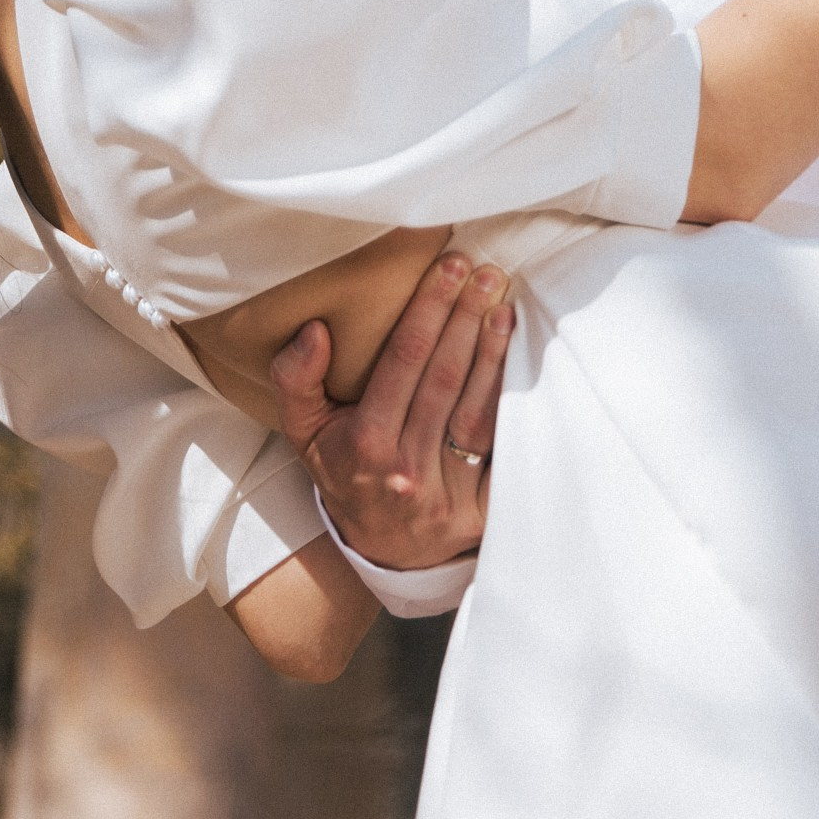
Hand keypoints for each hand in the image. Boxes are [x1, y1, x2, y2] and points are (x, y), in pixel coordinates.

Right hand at [269, 250, 513, 572]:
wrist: (382, 550)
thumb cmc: (345, 471)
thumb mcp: (304, 431)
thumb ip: (295, 379)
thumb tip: (315, 330)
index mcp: (366, 446)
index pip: (404, 363)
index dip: (429, 311)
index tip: (449, 268)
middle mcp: (408, 470)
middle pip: (444, 380)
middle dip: (466, 319)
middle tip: (486, 272)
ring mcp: (448, 494)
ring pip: (477, 412)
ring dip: (493, 354)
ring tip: (503, 306)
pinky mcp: (482, 511)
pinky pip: (503, 451)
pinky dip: (513, 405)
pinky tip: (522, 366)